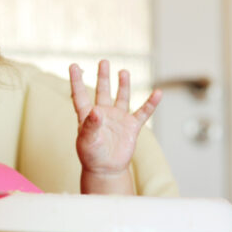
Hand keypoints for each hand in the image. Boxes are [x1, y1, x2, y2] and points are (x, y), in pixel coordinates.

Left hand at [70, 60, 161, 179]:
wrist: (106, 170)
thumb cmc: (92, 156)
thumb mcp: (87, 141)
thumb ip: (90, 126)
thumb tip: (95, 110)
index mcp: (87, 116)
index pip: (80, 95)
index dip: (76, 81)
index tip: (73, 66)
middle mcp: (103, 114)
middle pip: (102, 91)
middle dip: (103, 76)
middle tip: (103, 61)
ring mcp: (118, 119)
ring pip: (121, 98)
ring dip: (123, 85)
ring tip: (123, 71)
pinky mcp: (131, 127)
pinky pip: (143, 112)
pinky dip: (150, 103)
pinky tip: (157, 93)